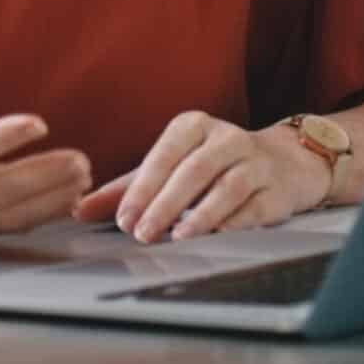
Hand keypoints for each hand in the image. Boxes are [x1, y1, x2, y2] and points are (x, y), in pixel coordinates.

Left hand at [73, 111, 331, 242]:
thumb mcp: (170, 168)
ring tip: (178, 236)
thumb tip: (78, 209)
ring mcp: (256, 162)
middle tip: (142, 233)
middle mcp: (225, 138)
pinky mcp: (277, 189)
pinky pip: (256, 205)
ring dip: (201, 213)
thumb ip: (126, 189)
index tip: (123, 219)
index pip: (164, 155)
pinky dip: (236, 221)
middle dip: (165, 203)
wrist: (284, 164)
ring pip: (228, 185)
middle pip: (194, 170)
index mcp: (192, 126)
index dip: (142, 187)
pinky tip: (218, 235)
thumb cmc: (214, 166)